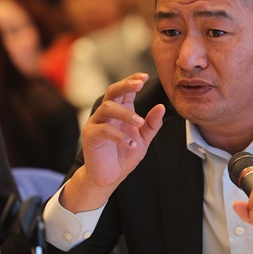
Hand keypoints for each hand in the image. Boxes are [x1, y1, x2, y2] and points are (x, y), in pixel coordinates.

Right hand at [62, 73, 164, 212]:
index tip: (145, 76)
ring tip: (139, 123)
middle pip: (112, 91)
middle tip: (140, 84)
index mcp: (120, 111)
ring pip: (107, 107)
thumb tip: (161, 107)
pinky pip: (103, 130)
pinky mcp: (90, 136)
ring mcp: (96, 123)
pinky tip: (131, 144)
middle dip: (125, 85)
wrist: (110, 176)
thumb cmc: (125, 155)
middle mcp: (107, 113)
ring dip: (125, 113)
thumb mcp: (144, 139)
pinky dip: (119, 136)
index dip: (133, 80)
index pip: (125, 90)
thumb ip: (152, 124)